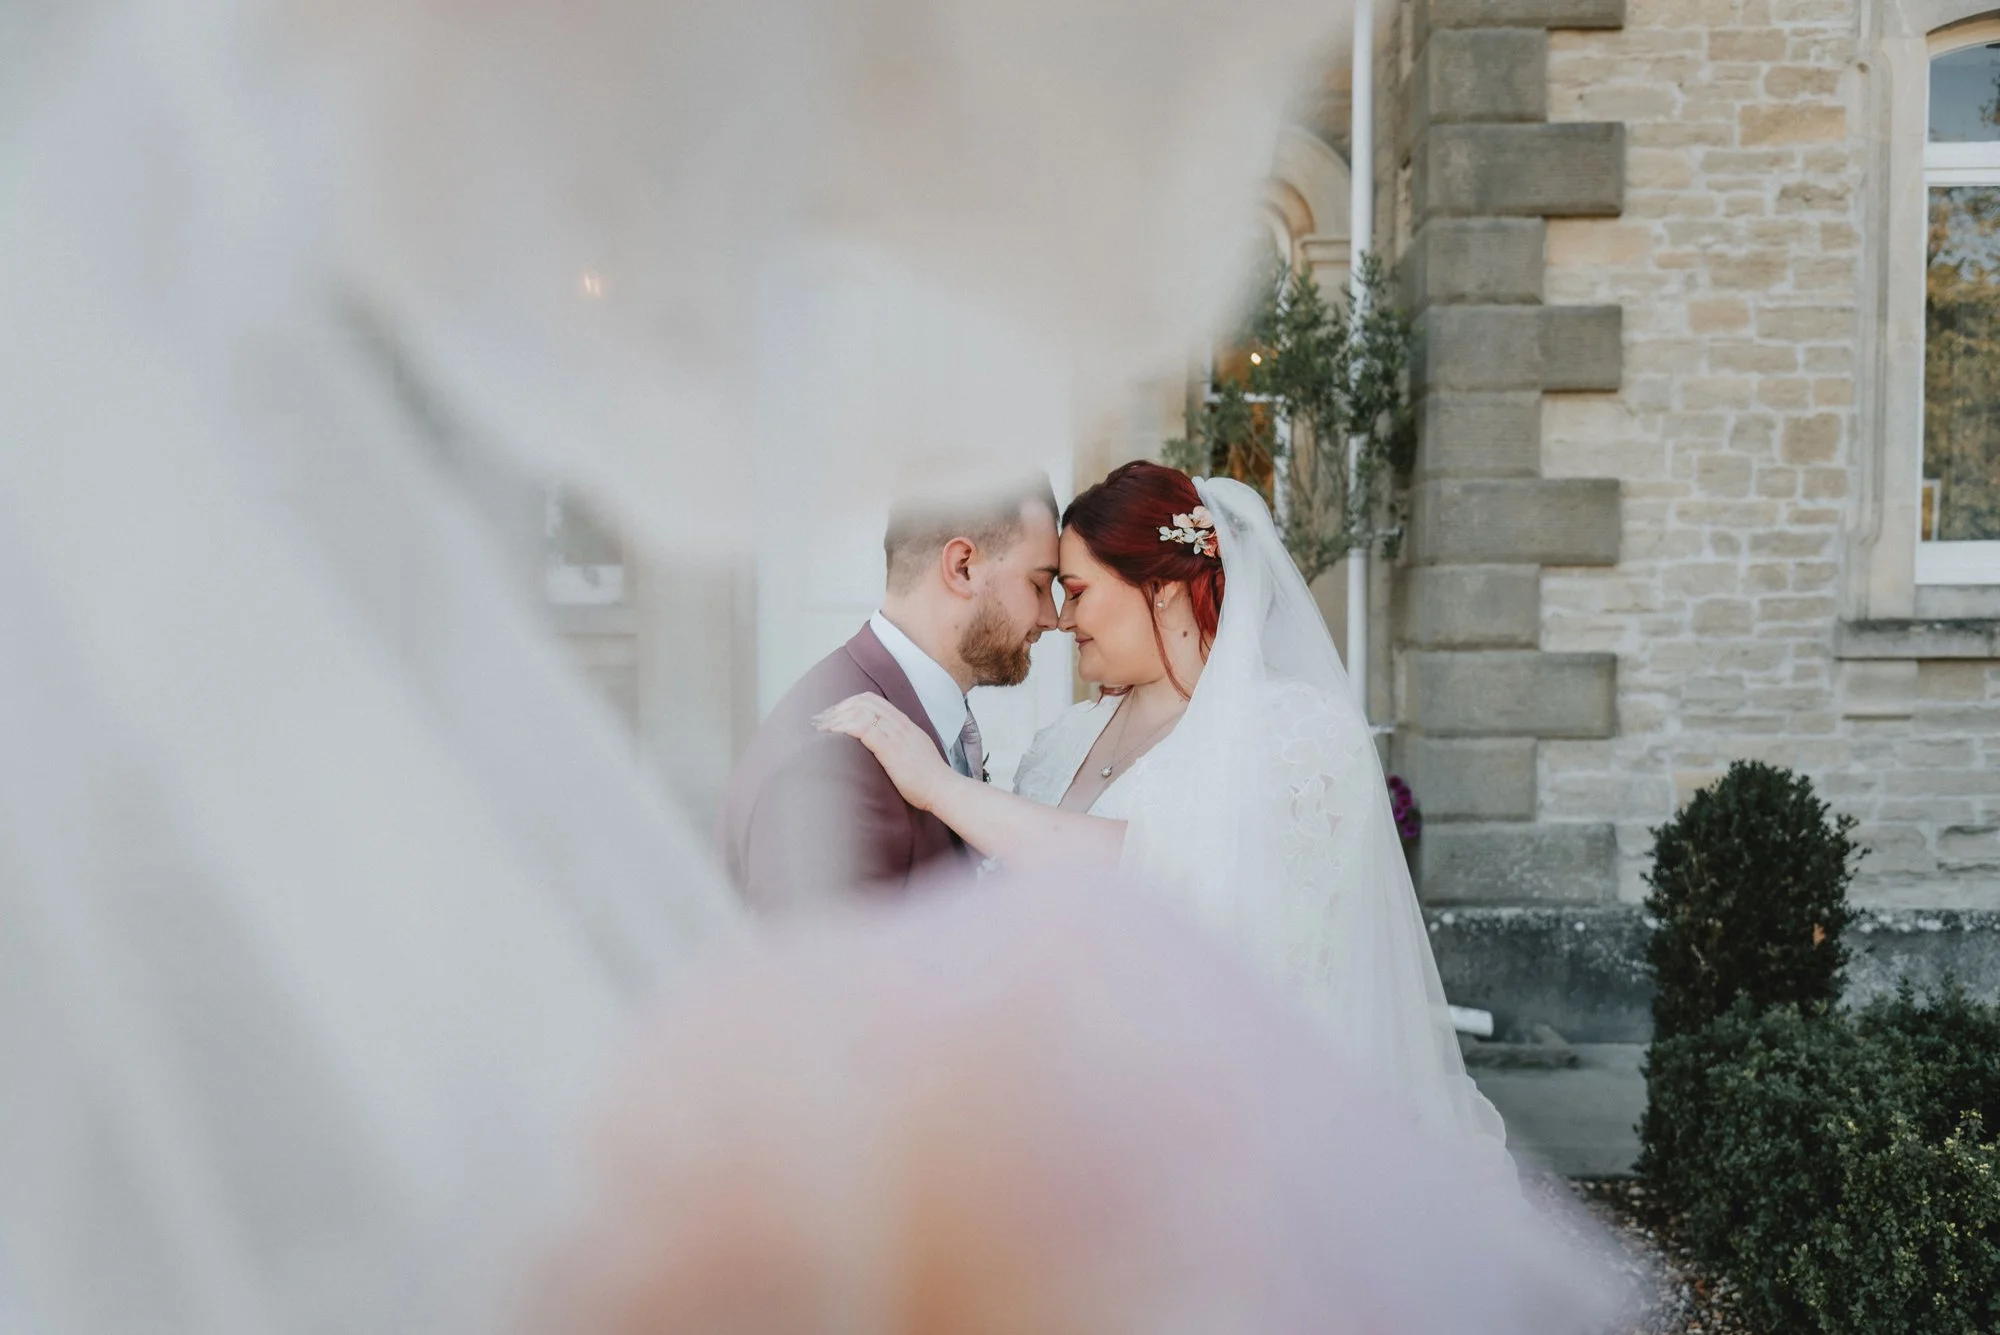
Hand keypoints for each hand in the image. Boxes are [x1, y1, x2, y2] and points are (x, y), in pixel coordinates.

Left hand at [814, 693, 955, 812]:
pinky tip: (832, 734)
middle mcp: (900, 724)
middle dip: (839, 707)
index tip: (835, 714)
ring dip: (837, 717)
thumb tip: (880, 748)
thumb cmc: (928, 780)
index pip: (875, 700)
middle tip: (822, 719)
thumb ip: (899, 745)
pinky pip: (862, 728)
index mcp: (906, 724)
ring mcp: (896, 734)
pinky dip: (842, 727)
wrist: (943, 789)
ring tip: (822, 727)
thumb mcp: (914, 754)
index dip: (851, 703)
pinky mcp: (890, 748)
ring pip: (860, 711)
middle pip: (864, 701)